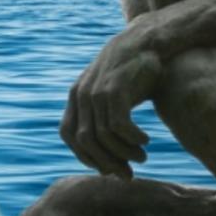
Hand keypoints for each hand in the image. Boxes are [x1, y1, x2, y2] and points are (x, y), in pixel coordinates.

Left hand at [60, 23, 160, 178]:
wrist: (146, 41)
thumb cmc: (132, 74)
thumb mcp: (111, 96)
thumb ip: (104, 121)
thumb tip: (110, 162)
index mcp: (75, 98)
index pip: (69, 136)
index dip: (86, 155)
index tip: (107, 168)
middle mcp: (81, 95)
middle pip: (85, 142)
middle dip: (106, 162)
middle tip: (127, 174)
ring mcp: (96, 91)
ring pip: (103, 136)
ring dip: (124, 153)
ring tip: (141, 157)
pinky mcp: (115, 90)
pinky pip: (118, 125)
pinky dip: (132, 139)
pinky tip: (144, 140)